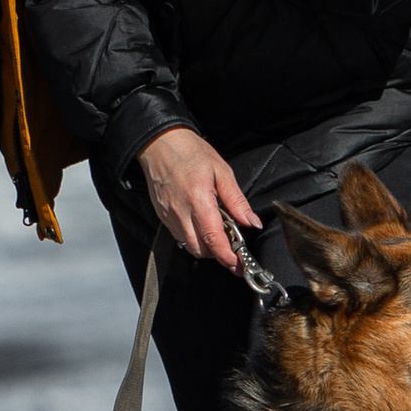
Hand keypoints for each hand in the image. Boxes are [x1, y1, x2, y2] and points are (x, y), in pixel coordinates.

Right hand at [136, 127, 260, 268]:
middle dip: (218, 254)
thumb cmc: (190, 152)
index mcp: (199, 201)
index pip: (214, 241)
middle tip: (232, 245)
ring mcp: (169, 216)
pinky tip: (200, 224)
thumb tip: (251, 222)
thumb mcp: (221, 171)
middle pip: (201, 250)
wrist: (159, 144)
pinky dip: (192, 237)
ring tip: (216, 232)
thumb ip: (237, 200)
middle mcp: (181, 213)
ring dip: (205, 247)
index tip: (239, 265)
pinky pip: (179, 236)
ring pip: (189, 246)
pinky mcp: (162, 216)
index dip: (228, 257)